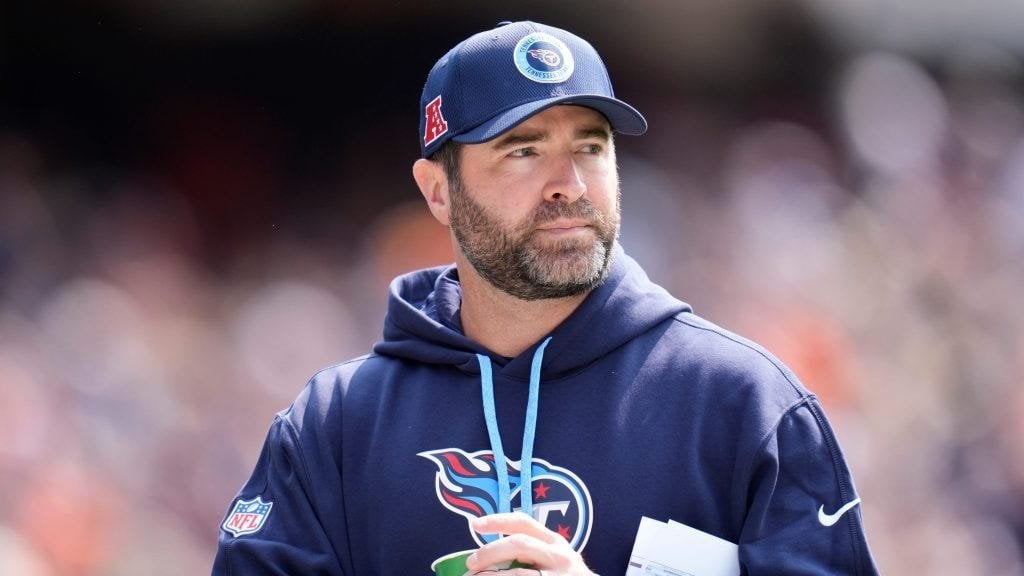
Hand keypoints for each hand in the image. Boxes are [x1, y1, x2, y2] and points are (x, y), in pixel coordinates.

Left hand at [465, 512, 595, 575]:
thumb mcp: (555, 559)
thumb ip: (531, 552)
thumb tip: (489, 555)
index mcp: (554, 541)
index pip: (523, 522)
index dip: (497, 520)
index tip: (474, 524)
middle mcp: (559, 555)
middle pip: (519, 544)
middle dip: (490, 551)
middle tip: (470, 563)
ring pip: (518, 573)